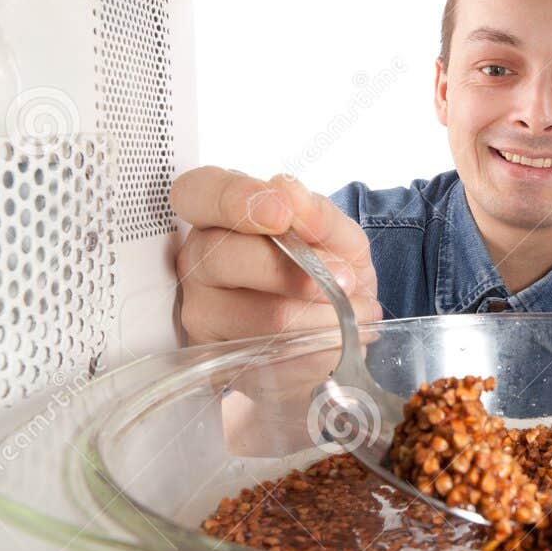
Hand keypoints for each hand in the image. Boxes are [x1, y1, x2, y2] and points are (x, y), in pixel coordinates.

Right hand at [170, 167, 381, 344]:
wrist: (332, 336)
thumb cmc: (326, 273)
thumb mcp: (338, 237)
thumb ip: (318, 214)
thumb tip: (292, 195)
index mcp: (220, 214)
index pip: (199, 192)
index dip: (235, 199)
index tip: (281, 214)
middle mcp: (198, 259)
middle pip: (223, 256)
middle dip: (293, 270)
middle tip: (344, 280)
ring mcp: (201, 311)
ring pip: (258, 314)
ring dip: (321, 315)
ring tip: (352, 311)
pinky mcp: (218, 358)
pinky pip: (274, 353)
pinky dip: (317, 346)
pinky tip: (334, 338)